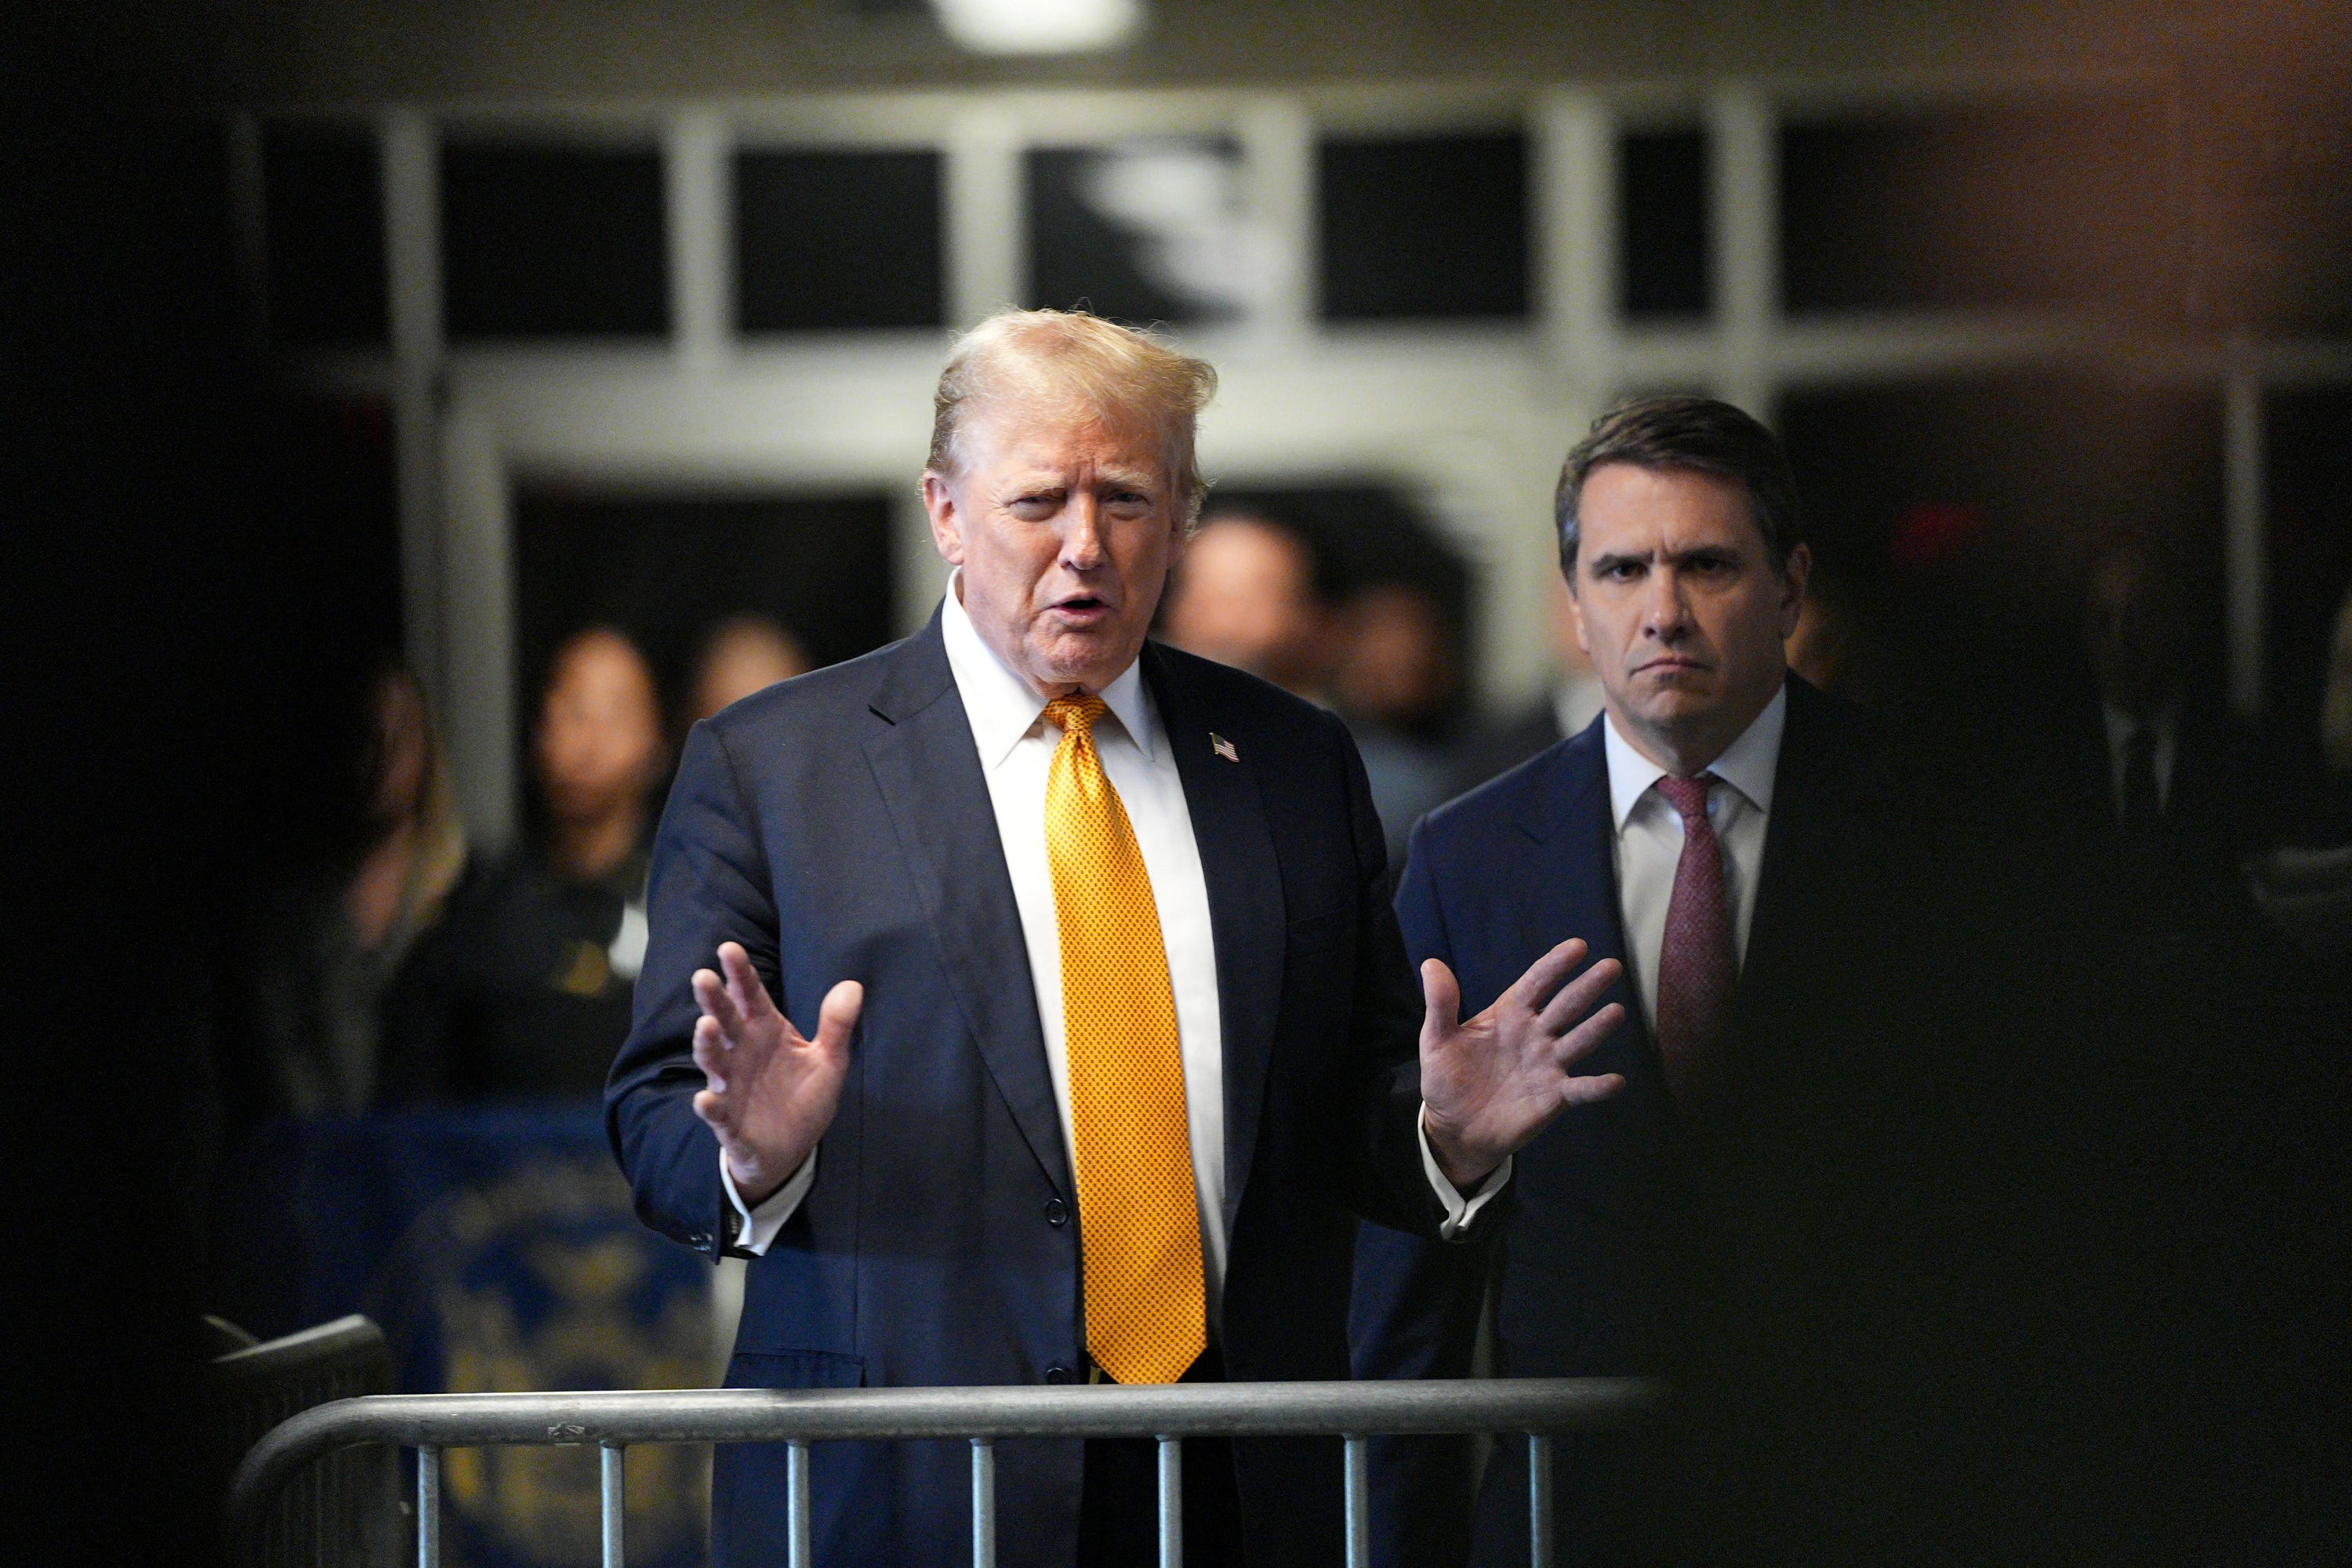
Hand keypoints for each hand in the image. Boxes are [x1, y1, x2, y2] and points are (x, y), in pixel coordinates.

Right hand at [689, 942, 861, 1206]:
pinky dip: (710, 1106)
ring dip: (707, 1045)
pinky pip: (716, 1112)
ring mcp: (731, 1085)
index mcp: (766, 1031)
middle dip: (713, 1000)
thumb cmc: (803, 1097)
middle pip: (725, 1020)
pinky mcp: (728, 1121)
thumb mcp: (829, 1061)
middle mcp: (742, 1052)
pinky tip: (706, 1099)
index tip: (729, 948)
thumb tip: (853, 985)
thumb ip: (837, 1025)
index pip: (750, 996)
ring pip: (714, 1060)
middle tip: (704, 976)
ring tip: (705, 1027)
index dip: (740, 973)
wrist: (790, 1149)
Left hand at [1418, 939, 1626, 1189]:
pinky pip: (1580, 1090)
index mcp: (1510, 1014)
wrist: (1455, 1128)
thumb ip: (1441, 1004)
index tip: (1577, 947)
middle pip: (1565, 1006)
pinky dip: (1598, 1087)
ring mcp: (1548, 1065)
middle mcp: (1535, 1035)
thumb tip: (1431, 964)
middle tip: (1612, 966)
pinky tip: (1615, 1081)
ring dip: (1597, 1028)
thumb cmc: (1448, 1078)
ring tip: (1617, 1012)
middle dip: (1587, 986)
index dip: (1555, 965)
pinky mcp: (1554, 1097)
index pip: (1536, 983)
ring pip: (1578, 1041)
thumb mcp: (1437, 1040)